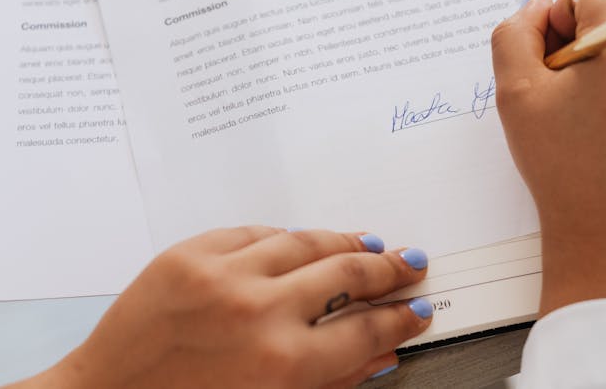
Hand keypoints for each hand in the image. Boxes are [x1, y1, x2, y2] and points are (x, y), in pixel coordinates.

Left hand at [11, 227, 432, 387]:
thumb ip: (333, 383)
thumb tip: (382, 354)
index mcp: (283, 366)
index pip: (366, 329)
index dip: (401, 316)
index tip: (417, 308)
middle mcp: (259, 312)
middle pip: (347, 274)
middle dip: (388, 269)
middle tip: (408, 264)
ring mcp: (222, 275)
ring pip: (304, 240)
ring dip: (344, 242)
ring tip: (367, 244)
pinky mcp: (189, 254)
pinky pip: (253, 232)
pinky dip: (283, 237)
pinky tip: (301, 241)